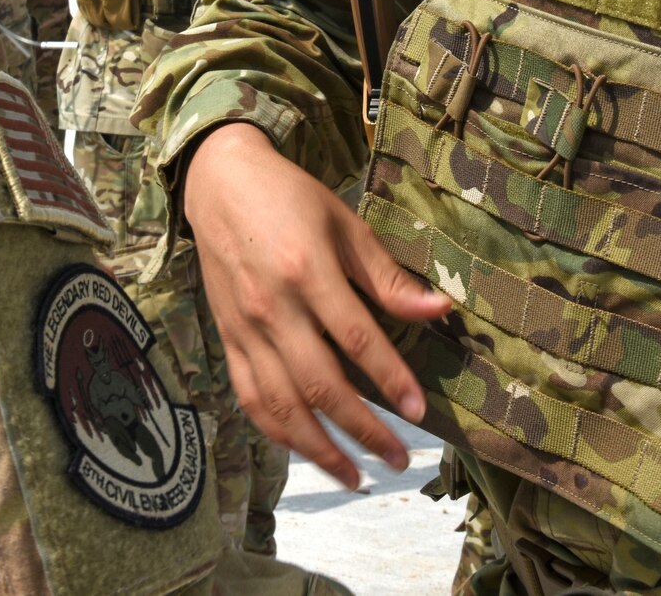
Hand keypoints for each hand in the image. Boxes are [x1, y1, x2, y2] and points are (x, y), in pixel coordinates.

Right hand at [183, 122, 451, 488]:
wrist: (219, 183)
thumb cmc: (291, 198)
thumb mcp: (346, 225)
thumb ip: (388, 276)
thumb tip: (441, 309)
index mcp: (307, 271)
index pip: (357, 340)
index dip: (391, 380)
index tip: (419, 412)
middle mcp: (273, 308)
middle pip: (321, 385)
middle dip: (364, 430)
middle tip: (399, 459)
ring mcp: (245, 328)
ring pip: (282, 405)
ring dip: (320, 449)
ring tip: (355, 476)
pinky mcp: (227, 338)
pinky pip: (251, 397)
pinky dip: (278, 431)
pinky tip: (305, 449)